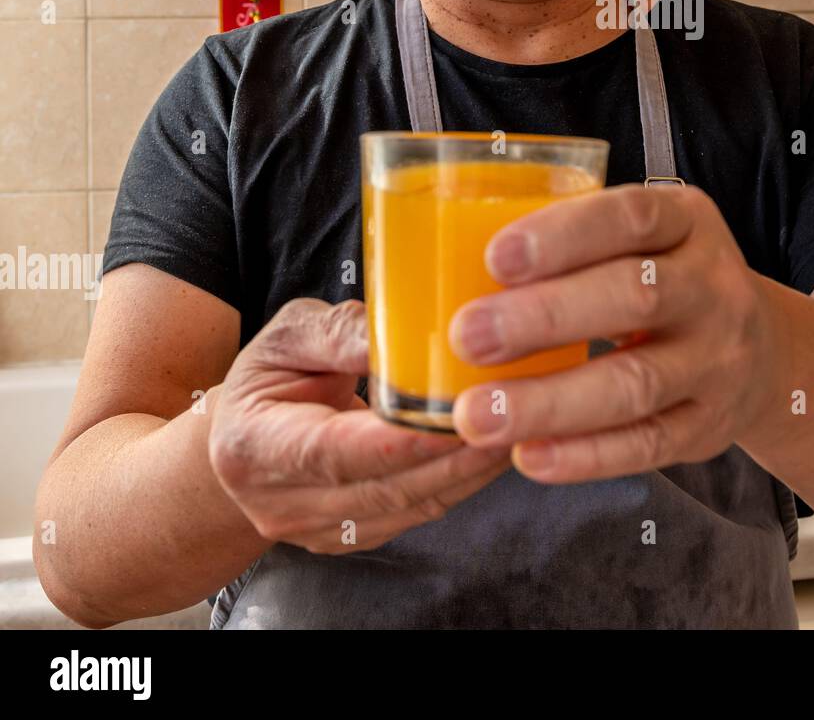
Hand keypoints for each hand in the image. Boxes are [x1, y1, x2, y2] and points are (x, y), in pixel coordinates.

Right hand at [209, 298, 512, 553]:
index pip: (335, 453)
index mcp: (254, 447)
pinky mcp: (352, 536)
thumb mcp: (287, 336)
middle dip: (454, 455)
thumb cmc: (270, 377)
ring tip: (516, 426)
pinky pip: (416, 512)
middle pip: (384, 487)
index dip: (401, 441)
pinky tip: (491, 448)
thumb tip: (392, 334)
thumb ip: (338, 333)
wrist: (243, 438)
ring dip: (467, 471)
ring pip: (409, 507)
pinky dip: (458, 482)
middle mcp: (281, 502)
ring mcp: (317, 530)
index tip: (456, 417)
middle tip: (508, 415)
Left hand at [447, 184, 780, 482]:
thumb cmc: (666, 281)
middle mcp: (713, 286)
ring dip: (551, 401)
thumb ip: (573, 245)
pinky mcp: (708, 426)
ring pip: (636, 383)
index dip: (565, 236)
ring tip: (477, 415)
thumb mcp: (642, 241)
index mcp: (687, 222)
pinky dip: (585, 455)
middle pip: (636, 296)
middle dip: (546, 317)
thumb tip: (449, 265)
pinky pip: (646, 445)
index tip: (496, 258)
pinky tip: (528, 455)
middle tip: (469, 336)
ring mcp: (718, 360)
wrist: (764, 352)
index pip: (632, 217)